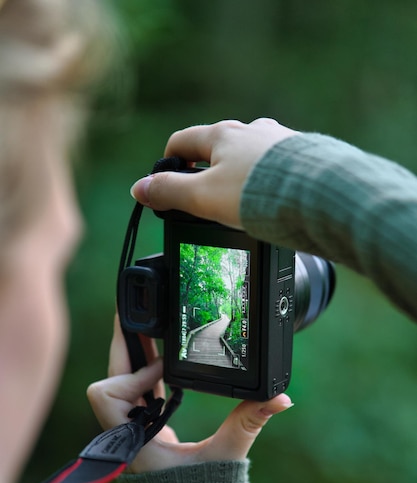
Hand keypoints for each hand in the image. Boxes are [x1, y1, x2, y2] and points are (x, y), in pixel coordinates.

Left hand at [87, 314, 293, 473]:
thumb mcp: (225, 457)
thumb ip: (249, 423)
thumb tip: (280, 398)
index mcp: (133, 441)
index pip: (107, 394)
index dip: (132, 374)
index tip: (165, 366)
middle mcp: (126, 435)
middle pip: (111, 379)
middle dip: (125, 347)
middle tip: (134, 313)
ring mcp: (133, 433)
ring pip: (123, 384)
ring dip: (136, 358)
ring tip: (149, 327)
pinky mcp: (146, 432)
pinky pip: (138, 395)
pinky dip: (148, 375)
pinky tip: (163, 359)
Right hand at [130, 118, 298, 228]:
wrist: (316, 194)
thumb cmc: (257, 193)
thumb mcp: (202, 197)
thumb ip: (169, 192)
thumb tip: (139, 188)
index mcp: (222, 136)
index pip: (183, 141)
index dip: (168, 162)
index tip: (167, 181)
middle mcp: (251, 131)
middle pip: (216, 146)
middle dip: (205, 170)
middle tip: (203, 199)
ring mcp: (279, 141)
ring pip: (248, 155)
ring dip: (238, 174)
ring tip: (240, 202)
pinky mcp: (302, 156)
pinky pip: (275, 164)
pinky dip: (265, 179)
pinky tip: (270, 198)